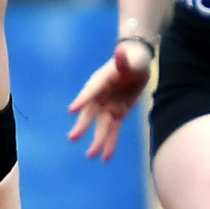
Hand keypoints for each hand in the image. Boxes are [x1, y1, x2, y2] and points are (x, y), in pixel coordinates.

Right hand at [67, 43, 153, 161]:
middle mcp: (100, 97)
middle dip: (83, 125)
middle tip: (73, 137)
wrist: (137, 66)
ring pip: (100, 126)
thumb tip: (120, 51)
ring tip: (91, 155)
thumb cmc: (132, 60)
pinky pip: (113, 131)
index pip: (90, 92)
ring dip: (96, 140)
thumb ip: (124, 60)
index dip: (82, 100)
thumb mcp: (131, 59)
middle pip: (90, 113)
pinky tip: (105, 157)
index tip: (72, 110)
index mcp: (100, 81)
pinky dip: (110, 143)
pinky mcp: (117, 115)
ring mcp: (107, 107)